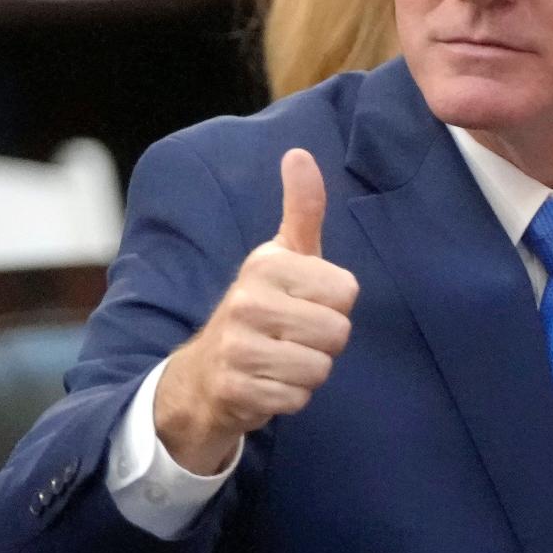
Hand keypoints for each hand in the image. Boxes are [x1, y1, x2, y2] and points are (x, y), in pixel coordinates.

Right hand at [153, 149, 357, 474]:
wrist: (206, 373)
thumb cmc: (261, 307)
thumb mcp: (283, 256)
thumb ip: (302, 208)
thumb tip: (299, 153)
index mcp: (267, 264)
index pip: (346, 291)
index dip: (335, 304)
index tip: (306, 302)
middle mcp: (247, 300)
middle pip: (337, 332)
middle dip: (324, 342)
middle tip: (294, 336)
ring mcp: (237, 346)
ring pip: (319, 368)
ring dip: (308, 372)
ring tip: (281, 359)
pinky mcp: (235, 388)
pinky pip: (297, 399)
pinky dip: (290, 398)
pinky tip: (267, 383)